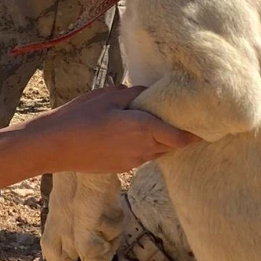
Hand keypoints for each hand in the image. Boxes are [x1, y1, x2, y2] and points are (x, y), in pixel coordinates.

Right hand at [36, 85, 196, 172]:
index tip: (207, 124)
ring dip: (162, 141)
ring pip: (157, 152)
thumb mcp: (108, 95)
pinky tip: (133, 135)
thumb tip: (148, 93)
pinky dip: (146, 147)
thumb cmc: (79, 116)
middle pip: (173, 145)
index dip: (196, 132)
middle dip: (181, 135)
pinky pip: (142, 156)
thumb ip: (134, 93)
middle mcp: (144, 149)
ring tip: (160, 126)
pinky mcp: (121, 168)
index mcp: (144, 128)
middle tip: (187, 121)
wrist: (54, 146)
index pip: (181, 137)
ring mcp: (132, 161)